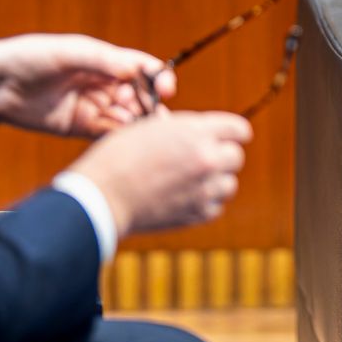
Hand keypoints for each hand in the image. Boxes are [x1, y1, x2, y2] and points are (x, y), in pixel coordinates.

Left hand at [0, 34, 175, 135]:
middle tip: (156, 118)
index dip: (159, 77)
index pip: (141, 68)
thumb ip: (101, 60)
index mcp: (104, 61)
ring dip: (138, 125)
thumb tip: (134, 70)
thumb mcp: (67, 52)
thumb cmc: (28, 57)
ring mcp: (92, 107)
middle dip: (151, 106)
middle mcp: (103, 84)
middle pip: (139, 96)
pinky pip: (106, 134)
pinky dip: (120, 138)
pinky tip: (127, 143)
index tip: (167, 87)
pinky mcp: (79, 127)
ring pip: (126, 118)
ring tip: (145, 134)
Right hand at [73, 110, 251, 235]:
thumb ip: (181, 128)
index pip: (238, 129)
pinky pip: (215, 207)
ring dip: (215, 181)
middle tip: (201, 157)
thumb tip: (197, 130)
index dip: (232, 132)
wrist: (103, 195)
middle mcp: (207, 159)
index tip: (226, 136)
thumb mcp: (150, 127)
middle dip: (222, 155)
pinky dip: (205, 202)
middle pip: (236, 157)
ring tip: (191, 179)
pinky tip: (185, 196)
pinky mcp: (197, 214)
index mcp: (196, 132)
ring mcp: (204, 189)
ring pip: (229, 184)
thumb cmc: (119, 156)